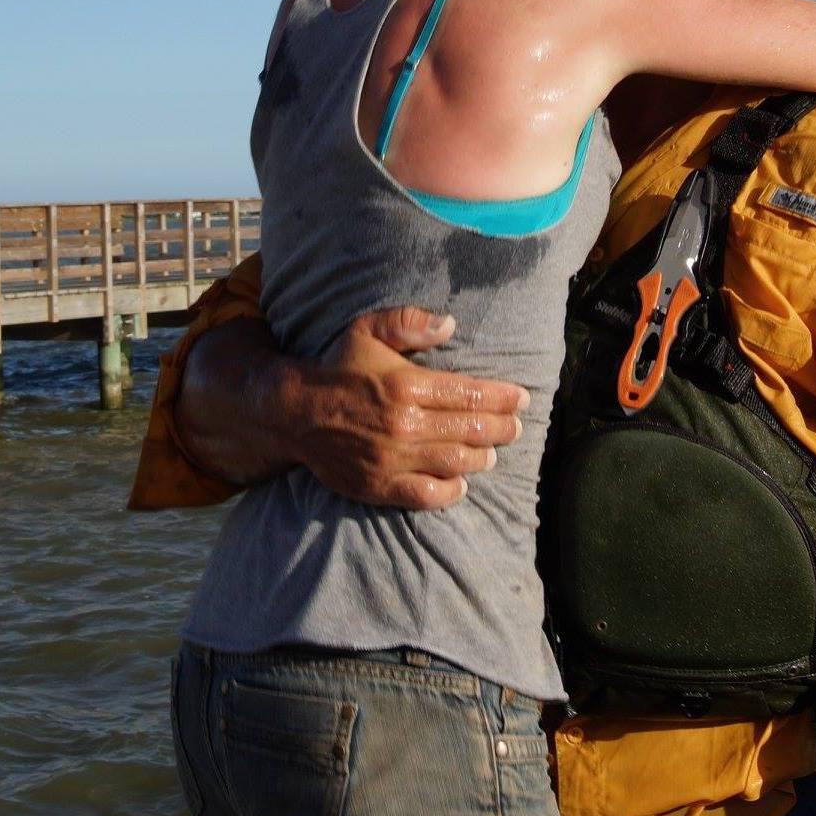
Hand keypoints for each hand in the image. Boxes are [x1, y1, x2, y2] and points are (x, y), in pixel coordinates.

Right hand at [288, 307, 529, 509]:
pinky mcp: (379, 484)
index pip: (471, 394)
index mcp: (406, 384)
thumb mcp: (367, 329)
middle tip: (516, 427)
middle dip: (502, 428)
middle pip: (471, 429)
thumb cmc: (336, 367)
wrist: (292, 411)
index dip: (503, 398)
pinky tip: (461, 483)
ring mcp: (392, 458)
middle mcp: (404, 424)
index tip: (522, 399)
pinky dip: (450, 491)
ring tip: (493, 451)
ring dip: (482, 457)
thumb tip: (450, 323)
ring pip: (455, 462)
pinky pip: (426, 494)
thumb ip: (409, 321)